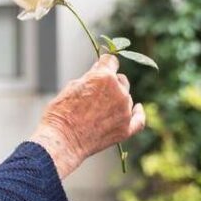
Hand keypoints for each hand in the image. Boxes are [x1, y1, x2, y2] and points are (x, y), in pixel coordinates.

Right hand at [30, 54, 145, 178]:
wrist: (63, 139)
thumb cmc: (62, 112)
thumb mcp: (73, 86)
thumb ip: (91, 76)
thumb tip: (100, 67)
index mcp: (105, 77)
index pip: (111, 61)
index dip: (105, 64)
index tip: (101, 67)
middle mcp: (119, 92)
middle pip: (121, 80)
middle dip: (111, 83)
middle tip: (96, 94)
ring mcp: (124, 111)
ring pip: (126, 98)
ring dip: (117, 100)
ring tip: (98, 111)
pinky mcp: (126, 129)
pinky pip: (139, 119)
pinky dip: (138, 113)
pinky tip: (138, 108)